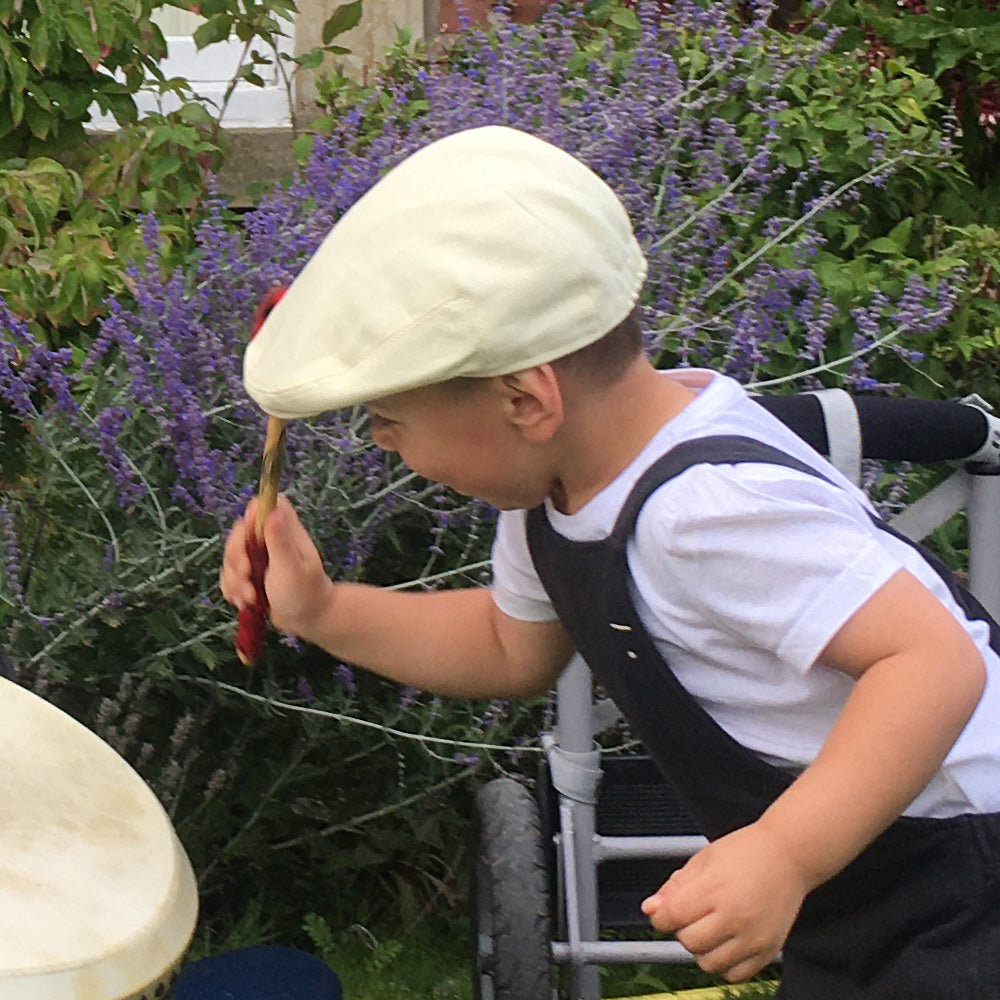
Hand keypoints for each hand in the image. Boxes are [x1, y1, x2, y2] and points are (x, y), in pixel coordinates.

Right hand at [219, 494, 333, 640]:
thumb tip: (273, 511)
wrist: (306, 619)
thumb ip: (280, 541)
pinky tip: (245, 601)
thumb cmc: (304, 592)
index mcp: (285, 530)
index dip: (252, 515)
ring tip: (250, 597)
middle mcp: (270, 539)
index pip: (265, 504)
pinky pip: (229, 575)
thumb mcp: (291, 568)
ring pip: (230, 556)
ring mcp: (258, 557)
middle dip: (236, 556)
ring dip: (234, 578)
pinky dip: (233, 589)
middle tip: (248, 575)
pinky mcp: (249, 574)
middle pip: (239, 531)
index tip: (248, 537)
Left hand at [641, 821, 807, 982]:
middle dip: (682, 930)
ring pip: (709, 963)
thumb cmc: (746, 852)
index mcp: (714, 888)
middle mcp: (735, 916)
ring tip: (711, 927)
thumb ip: (674, 886)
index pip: (671, 917)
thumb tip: (650, 909)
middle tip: (692, 914)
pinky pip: (735, 974)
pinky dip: (724, 963)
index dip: (660, 917)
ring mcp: (754, 936)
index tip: (663, 913)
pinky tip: (726, 942)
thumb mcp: (703, 859)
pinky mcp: (768, 950)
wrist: (789, 855)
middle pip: (688, 942)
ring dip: (702, 949)